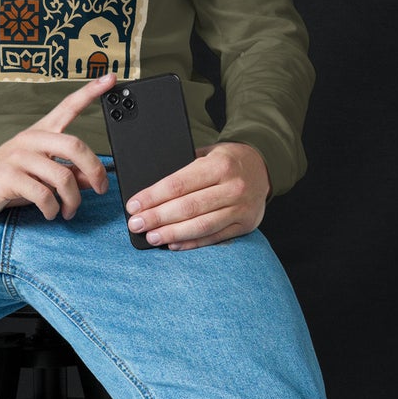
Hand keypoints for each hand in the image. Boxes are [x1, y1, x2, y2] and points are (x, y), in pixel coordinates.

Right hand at [0, 71, 116, 219]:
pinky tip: (50, 212)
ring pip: (62, 177)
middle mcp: (32, 139)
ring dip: (72, 200)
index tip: (111, 79)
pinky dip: (52, 209)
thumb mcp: (42, 173)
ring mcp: (20, 157)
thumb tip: (93, 179)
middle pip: (75, 146)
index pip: (68, 106)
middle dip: (95, 171)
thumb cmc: (10, 177)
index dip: (90, 92)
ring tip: (68, 210)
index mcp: (42, 132)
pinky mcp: (10, 176)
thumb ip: (69, 173)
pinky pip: (43, 195)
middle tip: (100, 189)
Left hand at [124, 140, 270, 250]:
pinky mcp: (245, 225)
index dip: (152, 197)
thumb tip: (150, 192)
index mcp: (220, 165)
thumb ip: (185, 170)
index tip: (134, 205)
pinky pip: (214, 238)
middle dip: (157, 217)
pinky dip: (192, 243)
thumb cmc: (227, 161)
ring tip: (151, 237)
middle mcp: (233, 187)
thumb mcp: (208, 154)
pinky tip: (174, 244)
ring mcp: (241, 208)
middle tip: (136, 224)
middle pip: (188, 207)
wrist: (263, 167)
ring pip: (201, 226)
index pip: (178, 184)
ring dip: (172, 234)